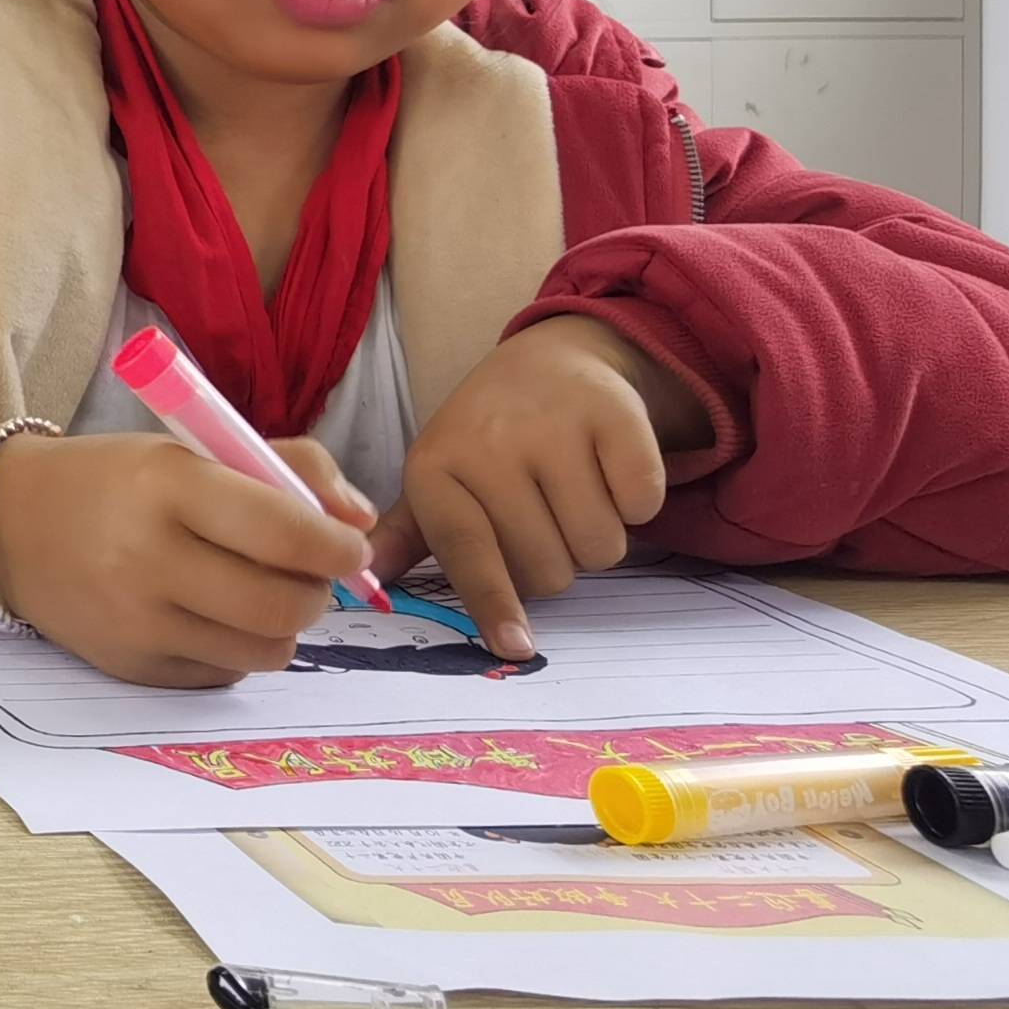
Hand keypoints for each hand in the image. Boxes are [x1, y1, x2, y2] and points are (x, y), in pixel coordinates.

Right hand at [0, 429, 376, 688]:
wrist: (9, 525)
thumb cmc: (116, 481)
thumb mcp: (190, 447)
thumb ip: (286, 466)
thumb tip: (360, 522)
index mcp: (164, 486)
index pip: (280, 530)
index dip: (335, 545)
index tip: (351, 545)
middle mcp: (145, 559)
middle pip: (280, 604)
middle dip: (317, 591)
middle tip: (310, 574)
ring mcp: (136, 623)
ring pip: (264, 650)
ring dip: (284, 625)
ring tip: (263, 594)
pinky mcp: (132, 668)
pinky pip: (225, 674)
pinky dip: (238, 649)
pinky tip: (212, 616)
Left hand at [370, 314, 694, 658]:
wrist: (549, 361)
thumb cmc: (485, 439)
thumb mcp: (437, 478)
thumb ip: (407, 535)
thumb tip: (365, 576)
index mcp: (435, 468)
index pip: (467, 553)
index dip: (493, 605)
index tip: (515, 648)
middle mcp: (488, 444)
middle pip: (548, 571)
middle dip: (555, 560)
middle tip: (542, 512)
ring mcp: (552, 425)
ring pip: (600, 547)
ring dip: (597, 534)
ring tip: (572, 488)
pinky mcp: (615, 414)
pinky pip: (643, 504)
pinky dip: (637, 500)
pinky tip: (608, 465)